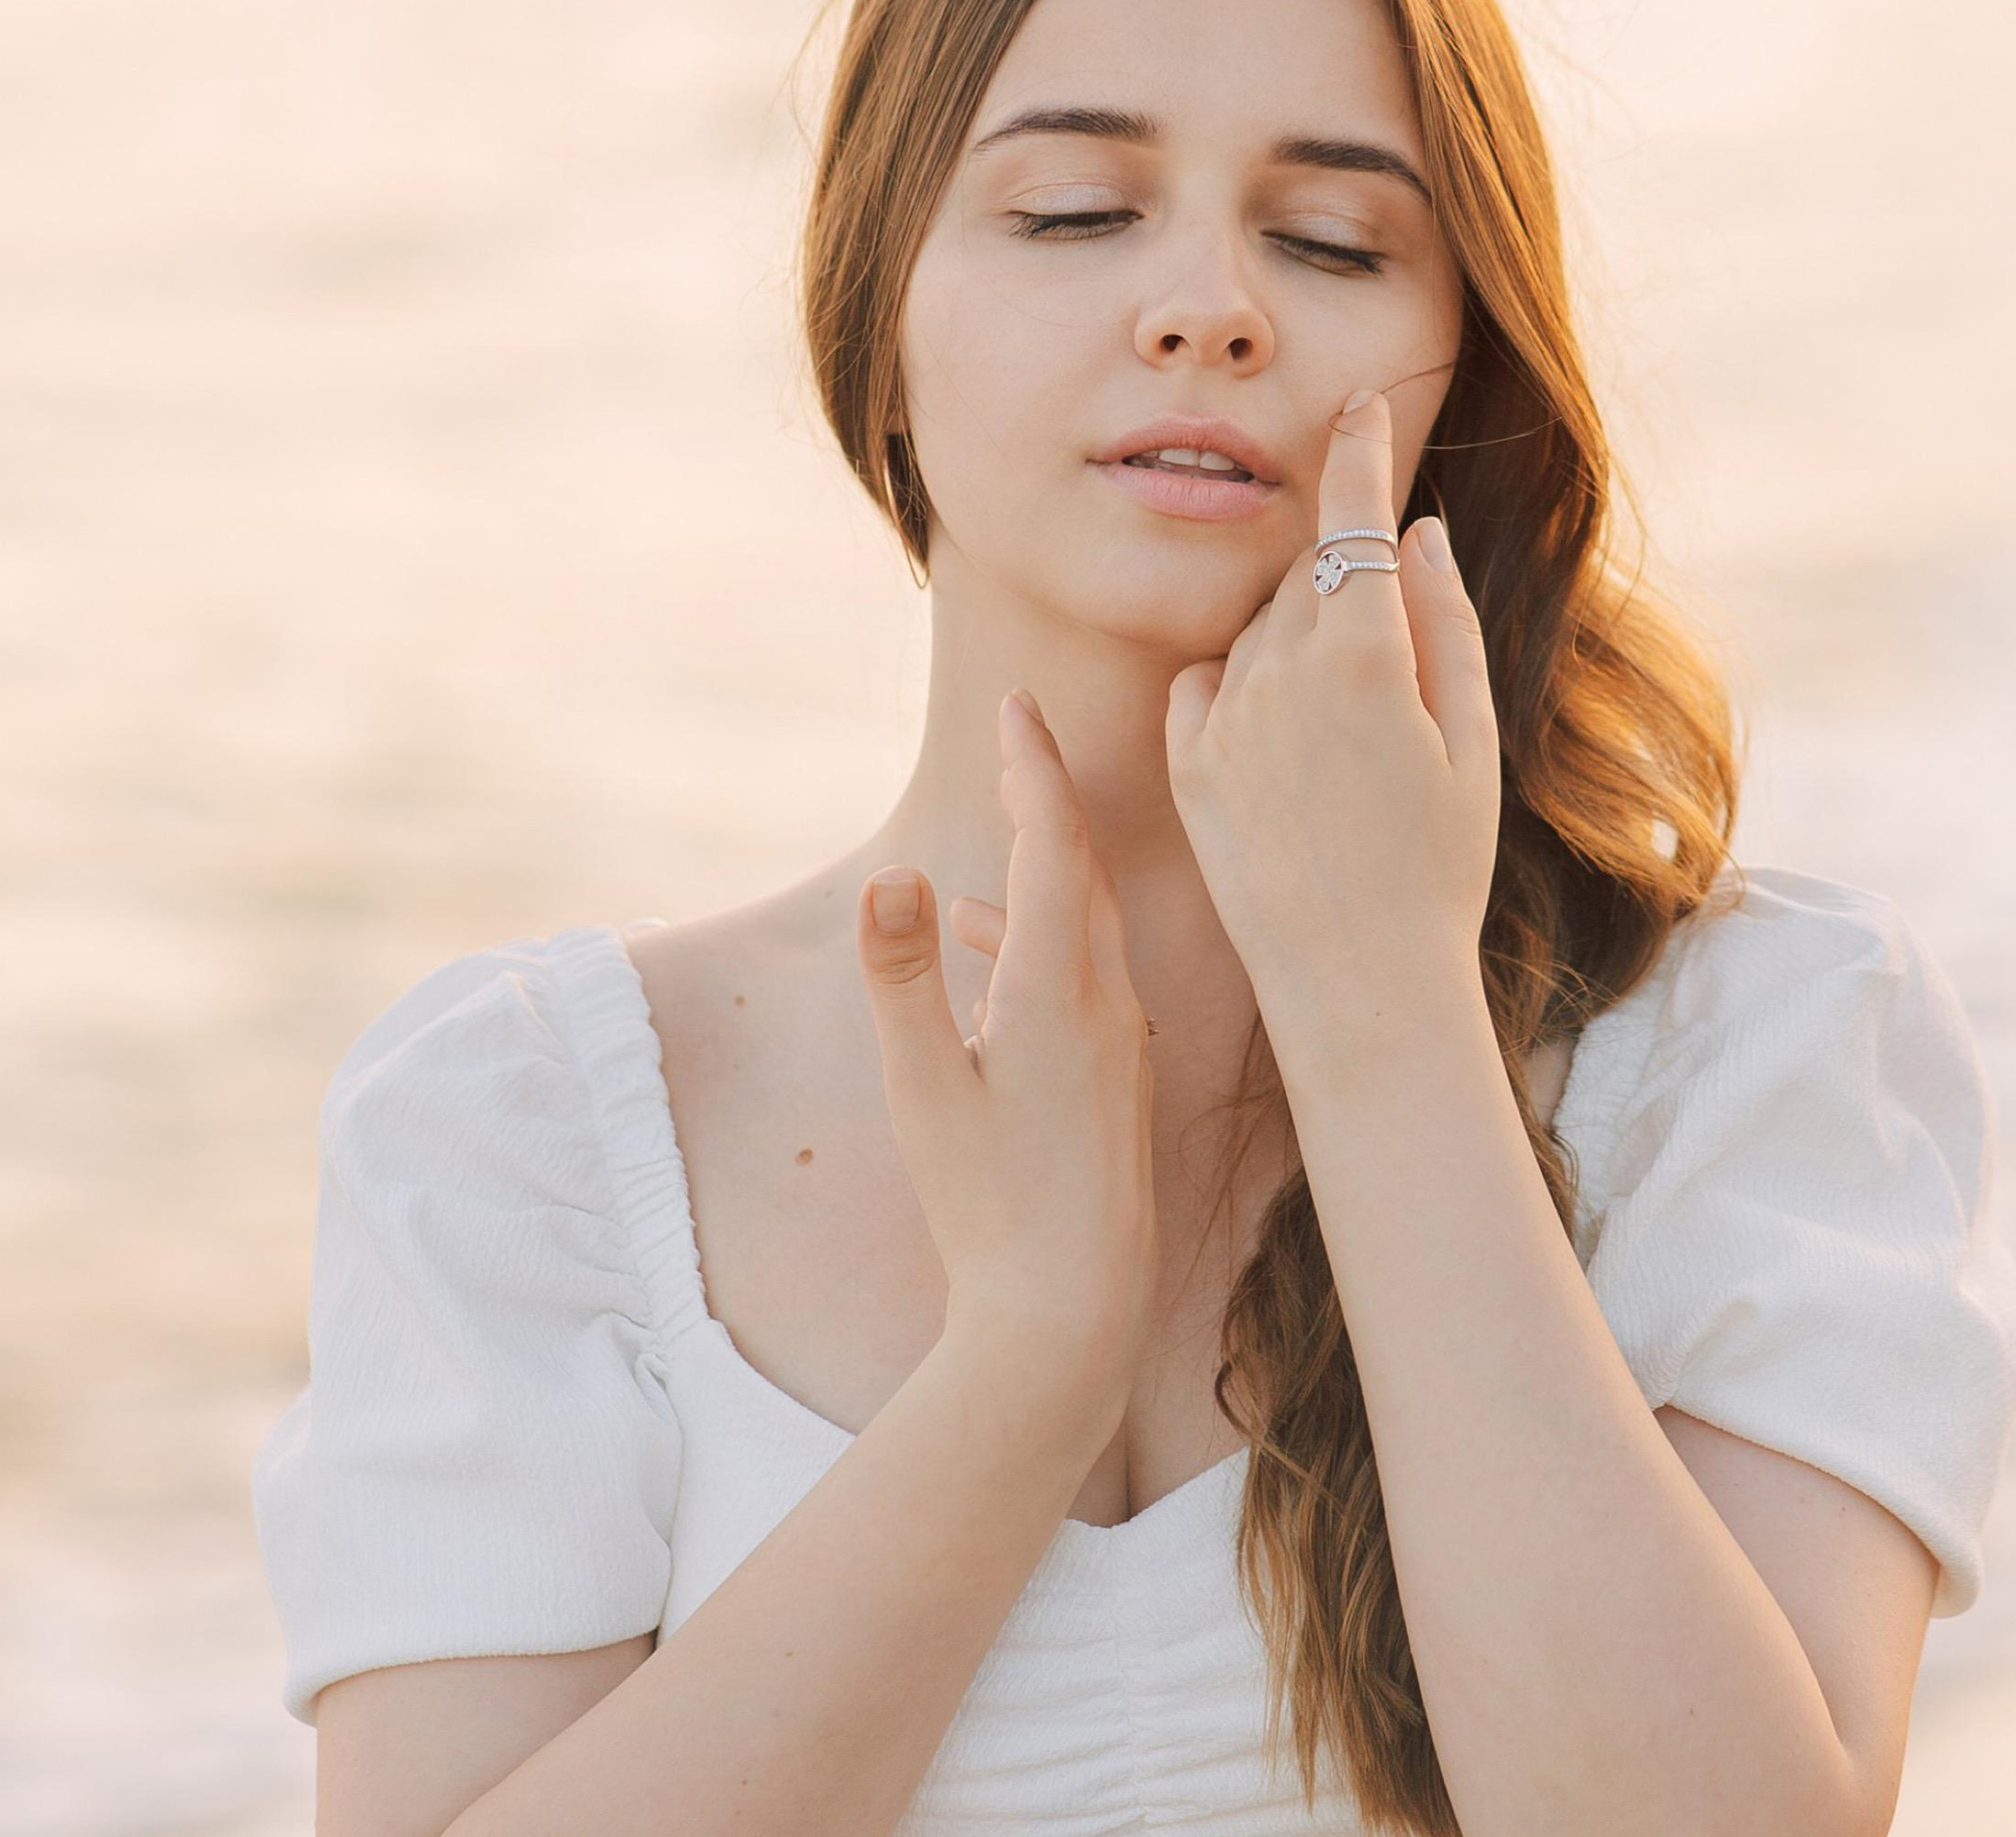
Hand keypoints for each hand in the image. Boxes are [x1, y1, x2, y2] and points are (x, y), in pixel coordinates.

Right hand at [852, 690, 1159, 1404]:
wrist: (1074, 1309)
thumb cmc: (989, 1205)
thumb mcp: (921, 1089)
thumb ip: (901, 978)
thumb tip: (895, 873)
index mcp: (1058, 989)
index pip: (1053, 843)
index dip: (1034, 767)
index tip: (1016, 705)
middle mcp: (1105, 1000)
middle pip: (1080, 867)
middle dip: (1047, 793)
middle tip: (1020, 730)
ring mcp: (1119, 1039)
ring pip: (1088, 921)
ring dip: (1046, 865)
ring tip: (1002, 826)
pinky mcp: (1117, 1074)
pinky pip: (1087, 970)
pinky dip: (1042, 935)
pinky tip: (991, 950)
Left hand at [1163, 387, 1500, 1064]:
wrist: (1359, 986)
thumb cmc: (1437, 870)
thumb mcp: (1469, 743)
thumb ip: (1443, 624)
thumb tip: (1418, 533)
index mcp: (1363, 656)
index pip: (1354, 516)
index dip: (1359, 451)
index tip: (1360, 410)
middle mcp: (1280, 672)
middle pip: (1310, 570)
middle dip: (1346, 570)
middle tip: (1388, 635)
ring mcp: (1225, 719)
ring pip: (1260, 624)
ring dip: (1298, 632)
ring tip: (1350, 725)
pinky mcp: (1187, 768)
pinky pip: (1206, 683)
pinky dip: (1241, 683)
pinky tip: (1284, 735)